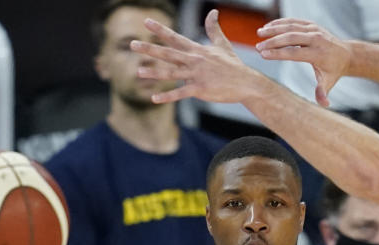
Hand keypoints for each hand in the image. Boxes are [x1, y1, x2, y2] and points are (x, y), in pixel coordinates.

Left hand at [131, 10, 267, 104]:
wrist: (246, 83)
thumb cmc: (233, 65)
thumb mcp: (223, 44)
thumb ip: (214, 28)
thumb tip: (213, 12)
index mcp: (197, 50)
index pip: (175, 38)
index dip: (160, 30)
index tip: (146, 22)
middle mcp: (194, 60)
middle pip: (168, 53)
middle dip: (150, 48)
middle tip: (132, 44)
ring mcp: (196, 75)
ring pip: (171, 73)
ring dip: (154, 72)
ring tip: (139, 71)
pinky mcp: (200, 89)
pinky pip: (180, 93)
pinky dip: (167, 96)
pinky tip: (154, 98)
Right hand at [256, 18, 351, 106]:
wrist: (345, 55)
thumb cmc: (333, 71)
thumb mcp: (329, 82)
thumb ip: (323, 92)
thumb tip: (324, 104)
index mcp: (318, 54)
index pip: (294, 53)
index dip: (277, 53)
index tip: (263, 55)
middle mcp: (317, 39)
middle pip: (291, 37)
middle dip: (273, 42)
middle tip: (258, 47)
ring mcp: (314, 30)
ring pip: (291, 26)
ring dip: (274, 29)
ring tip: (259, 34)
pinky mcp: (312, 24)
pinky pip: (294, 21)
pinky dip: (280, 23)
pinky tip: (268, 27)